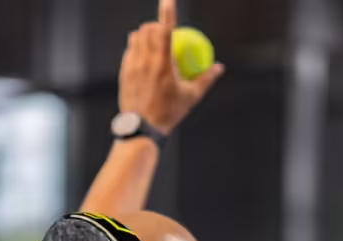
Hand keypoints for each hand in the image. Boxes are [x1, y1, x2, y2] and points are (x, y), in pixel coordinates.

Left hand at [118, 0, 224, 134]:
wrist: (142, 128)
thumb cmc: (169, 113)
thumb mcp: (191, 97)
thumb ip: (206, 79)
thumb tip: (219, 67)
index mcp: (163, 64)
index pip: (165, 29)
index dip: (167, 11)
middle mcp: (146, 60)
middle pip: (148, 28)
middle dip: (156, 24)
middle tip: (164, 31)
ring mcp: (132, 65)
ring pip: (136, 36)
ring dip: (145, 34)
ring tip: (153, 44)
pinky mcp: (123, 71)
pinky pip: (129, 50)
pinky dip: (136, 47)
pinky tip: (143, 57)